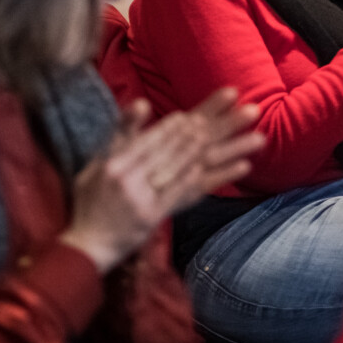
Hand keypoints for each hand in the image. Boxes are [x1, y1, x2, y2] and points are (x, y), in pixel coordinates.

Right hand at [60, 92, 264, 272]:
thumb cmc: (91, 199)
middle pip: (185, 146)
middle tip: (251, 109)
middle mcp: (131, 178)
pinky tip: (242, 167)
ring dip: (229, 151)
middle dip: (221, 125)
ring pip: (194, 167)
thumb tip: (144, 103)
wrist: (85, 245)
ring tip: (257, 136)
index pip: (163, 133)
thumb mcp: (97, 161)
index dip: (194, 115)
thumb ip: (121, 131)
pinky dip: (218, 179)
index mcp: (118, 160)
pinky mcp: (156, 217)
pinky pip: (192, 194)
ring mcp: (145, 199)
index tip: (223, 98)